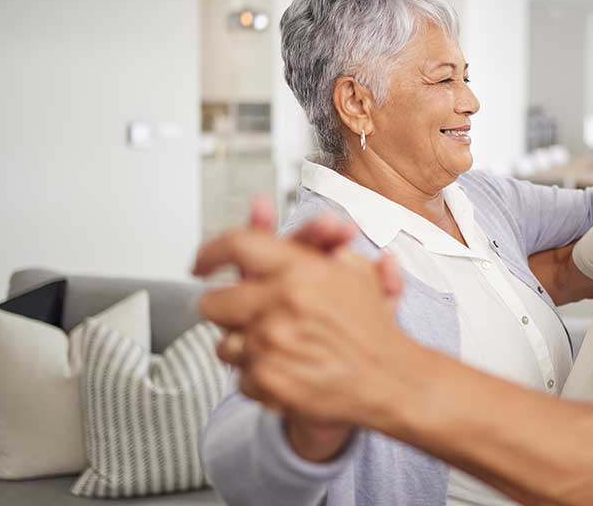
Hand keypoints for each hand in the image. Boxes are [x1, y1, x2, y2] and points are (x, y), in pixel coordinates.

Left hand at [195, 214, 407, 435]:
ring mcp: (271, 343)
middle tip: (243, 313)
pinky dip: (258, 376)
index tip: (201, 263)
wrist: (391, 381)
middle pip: (214, 301)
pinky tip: (285, 369)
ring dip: (244, 345)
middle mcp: (282, 303)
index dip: (211, 252)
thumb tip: (275, 212)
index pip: (238, 245)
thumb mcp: (354, 272)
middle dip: (226, 308)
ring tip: (276, 345)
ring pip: (224, 343)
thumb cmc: (373, 328)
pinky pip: (239, 375)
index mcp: (302, 270)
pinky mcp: (267, 379)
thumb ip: (316, 242)